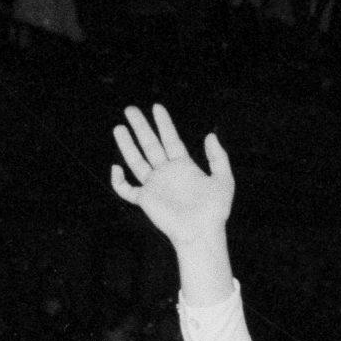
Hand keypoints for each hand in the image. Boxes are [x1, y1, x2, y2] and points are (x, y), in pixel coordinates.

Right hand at [109, 102, 234, 255]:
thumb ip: (218, 158)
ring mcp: (155, 185)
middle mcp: (166, 172)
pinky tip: (116, 167)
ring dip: (127, 144)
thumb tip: (210, 135)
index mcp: (183, 166)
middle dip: (140, 127)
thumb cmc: (215, 211)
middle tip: (130, 109)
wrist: (202, 234)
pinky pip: (126, 189)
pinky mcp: (146, 200)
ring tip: (119, 127)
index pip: (170, 139)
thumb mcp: (223, 181)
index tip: (156, 107)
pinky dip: (118, 180)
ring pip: (136, 160)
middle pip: (150, 144)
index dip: (164, 123)